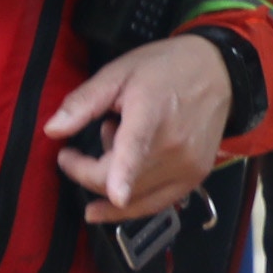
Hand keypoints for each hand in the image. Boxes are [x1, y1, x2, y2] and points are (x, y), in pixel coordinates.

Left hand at [46, 35, 234, 222]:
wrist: (219, 74)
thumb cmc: (165, 69)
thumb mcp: (118, 73)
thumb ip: (83, 102)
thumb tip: (52, 130)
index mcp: (151, 112)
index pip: (136, 146)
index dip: (124, 173)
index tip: (115, 196)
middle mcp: (174, 145)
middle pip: (119, 179)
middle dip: (85, 173)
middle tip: (70, 155)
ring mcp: (187, 166)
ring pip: (134, 196)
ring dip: (109, 181)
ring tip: (110, 148)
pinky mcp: (194, 178)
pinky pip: (156, 204)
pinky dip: (131, 201)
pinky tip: (116, 191)